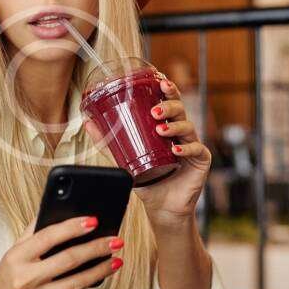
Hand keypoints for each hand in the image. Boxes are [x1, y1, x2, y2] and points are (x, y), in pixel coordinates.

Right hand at [0, 216, 123, 288]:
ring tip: (116, 261)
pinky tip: (93, 279)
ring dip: (100, 271)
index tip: (93, 220)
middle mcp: (25, 278)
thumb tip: (57, 210)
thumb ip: (34, 232)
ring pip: (75, 283)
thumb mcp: (14, 251)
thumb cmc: (8, 277)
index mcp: (17, 257)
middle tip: (116, 241)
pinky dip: (81, 288)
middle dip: (96, 248)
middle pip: (68, 260)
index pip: (48, 237)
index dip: (73, 227)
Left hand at [85, 77, 210, 228]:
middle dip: (169, 105)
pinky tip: (176, 149)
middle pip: (180, 109)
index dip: (167, 89)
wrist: (161, 207)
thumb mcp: (124, 159)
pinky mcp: (201, 161)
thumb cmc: (146, 180)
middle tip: (154, 111)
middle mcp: (180, 132)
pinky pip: (197, 149)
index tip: (159, 80)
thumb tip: (87, 123)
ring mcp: (192, 145)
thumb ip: (108, 142)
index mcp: (165, 126)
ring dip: (173, 125)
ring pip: (188, 126)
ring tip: (160, 129)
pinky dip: (186, 148)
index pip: (168, 101)